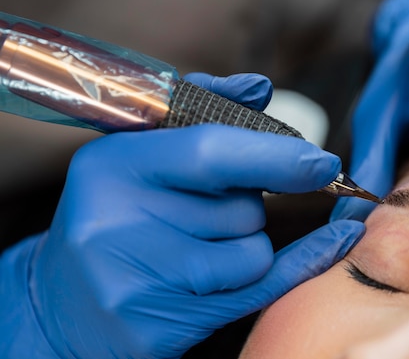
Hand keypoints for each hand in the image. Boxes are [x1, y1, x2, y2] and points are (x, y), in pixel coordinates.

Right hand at [0, 73, 364, 357]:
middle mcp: (115, 224)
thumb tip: (258, 86)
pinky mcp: (156, 330)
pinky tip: (335, 242)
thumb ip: (201, 113)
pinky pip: (259, 290)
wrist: (65, 307)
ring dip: (246, 245)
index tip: (323, 160)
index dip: (275, 155)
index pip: (210, 151)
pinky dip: (300, 264)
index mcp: (110, 166)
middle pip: (241, 207)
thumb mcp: (141, 157)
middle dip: (246, 205)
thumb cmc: (116, 219)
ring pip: (252, 252)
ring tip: (197, 249)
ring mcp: (133, 283)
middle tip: (209, 211)